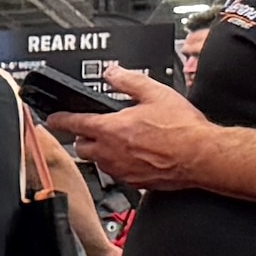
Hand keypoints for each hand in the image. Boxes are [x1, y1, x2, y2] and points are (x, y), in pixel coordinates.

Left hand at [63, 67, 219, 193]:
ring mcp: (120, 170)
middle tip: (94, 128)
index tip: (52, 119)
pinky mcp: (134, 182)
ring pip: (97, 161)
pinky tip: (134, 155)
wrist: (202, 156)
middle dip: (83, 136)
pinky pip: (116, 173)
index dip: (59, 119)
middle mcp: (110, 153)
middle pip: (81, 146)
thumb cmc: (183, 129)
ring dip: (100, 151)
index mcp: (111, 129)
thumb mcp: (156, 93)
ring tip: (119, 141)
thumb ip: (129, 81)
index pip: (73, 123)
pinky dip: (118, 164)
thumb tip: (114, 73)